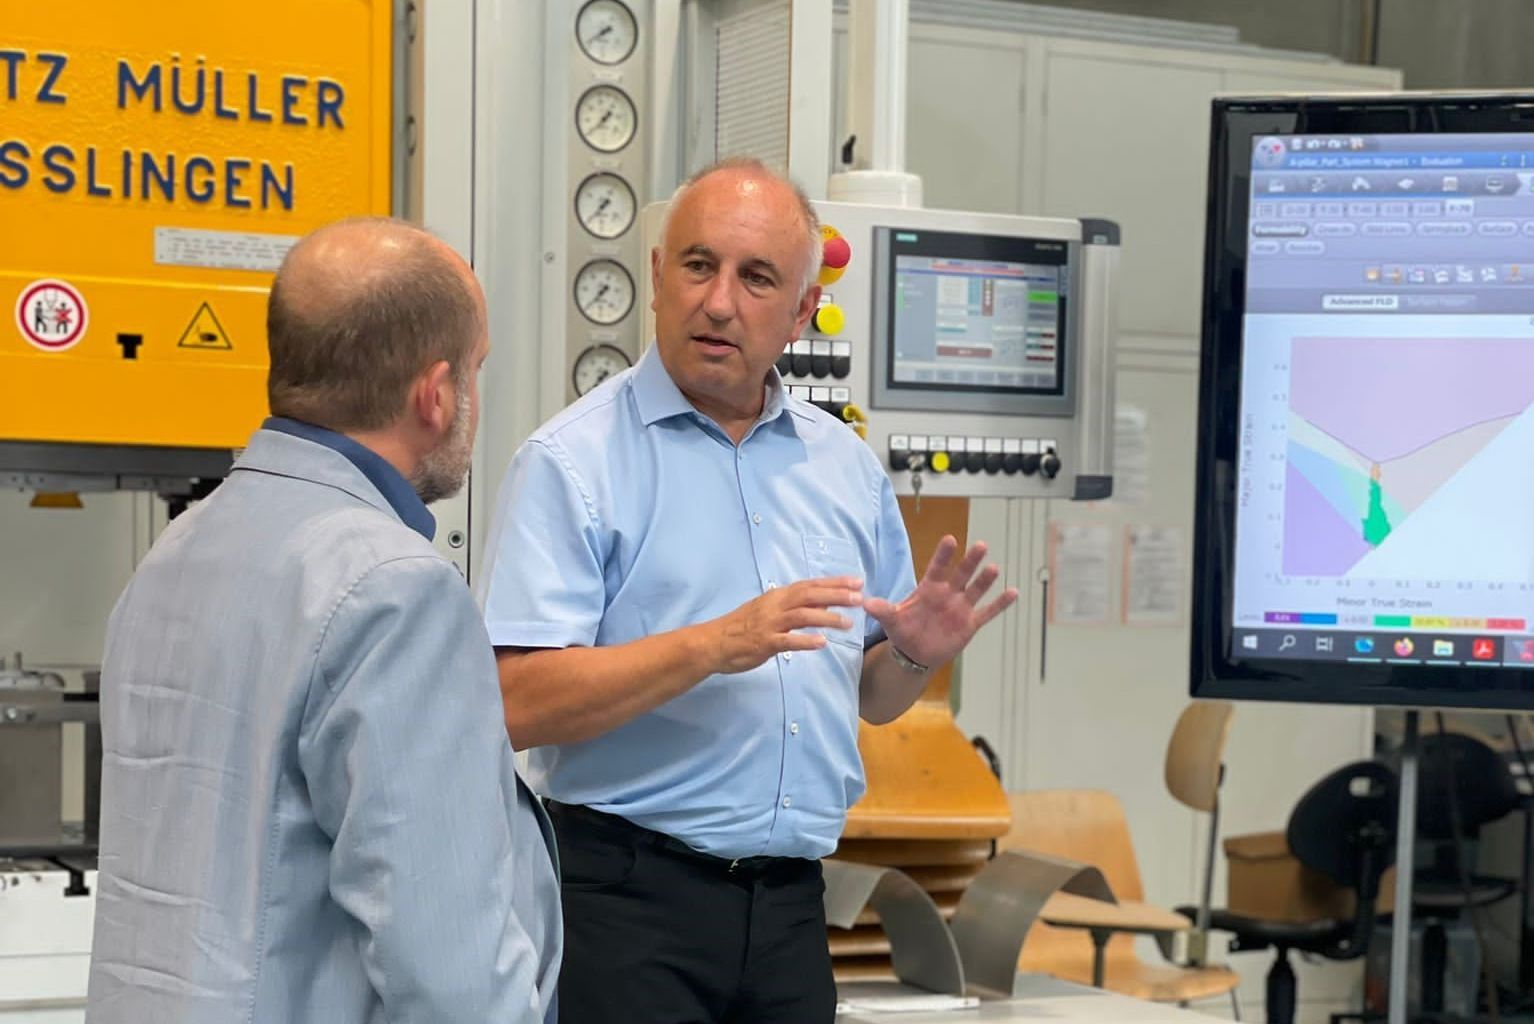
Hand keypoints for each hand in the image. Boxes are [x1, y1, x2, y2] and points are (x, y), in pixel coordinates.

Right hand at [709, 577, 863, 673]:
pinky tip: (822, 643)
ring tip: (847, 623)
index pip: (811, 585)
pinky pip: (787, 641)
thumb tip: (823, 602)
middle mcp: (775, 605)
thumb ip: (795, 606)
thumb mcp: (769, 610)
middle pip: (810, 595)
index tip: (857, 581)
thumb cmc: (742, 626)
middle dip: (836, 595)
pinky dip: (805, 641)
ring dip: (827, 618)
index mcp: (778, 596)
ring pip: (803, 616)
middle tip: (859, 598)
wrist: (713, 642)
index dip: (835, 582)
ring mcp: (770, 624)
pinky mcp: (764, 642)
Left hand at [864, 536, 1017, 669]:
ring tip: (993, 568)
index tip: (950, 539)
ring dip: (985, 580)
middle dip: (970, 561)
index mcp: (929, 588)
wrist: (915, 653)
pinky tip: (1013, 592)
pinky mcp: (970, 623)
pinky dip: (1000, 603)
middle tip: (980, 545)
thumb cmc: (903, 631)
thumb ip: (882, 610)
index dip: (944, 554)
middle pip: (961, 574)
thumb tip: (865, 603)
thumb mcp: (891, 620)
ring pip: (976, 590)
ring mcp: (960, 607)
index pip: (937, 567)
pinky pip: (987, 612)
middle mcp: (948, 593)